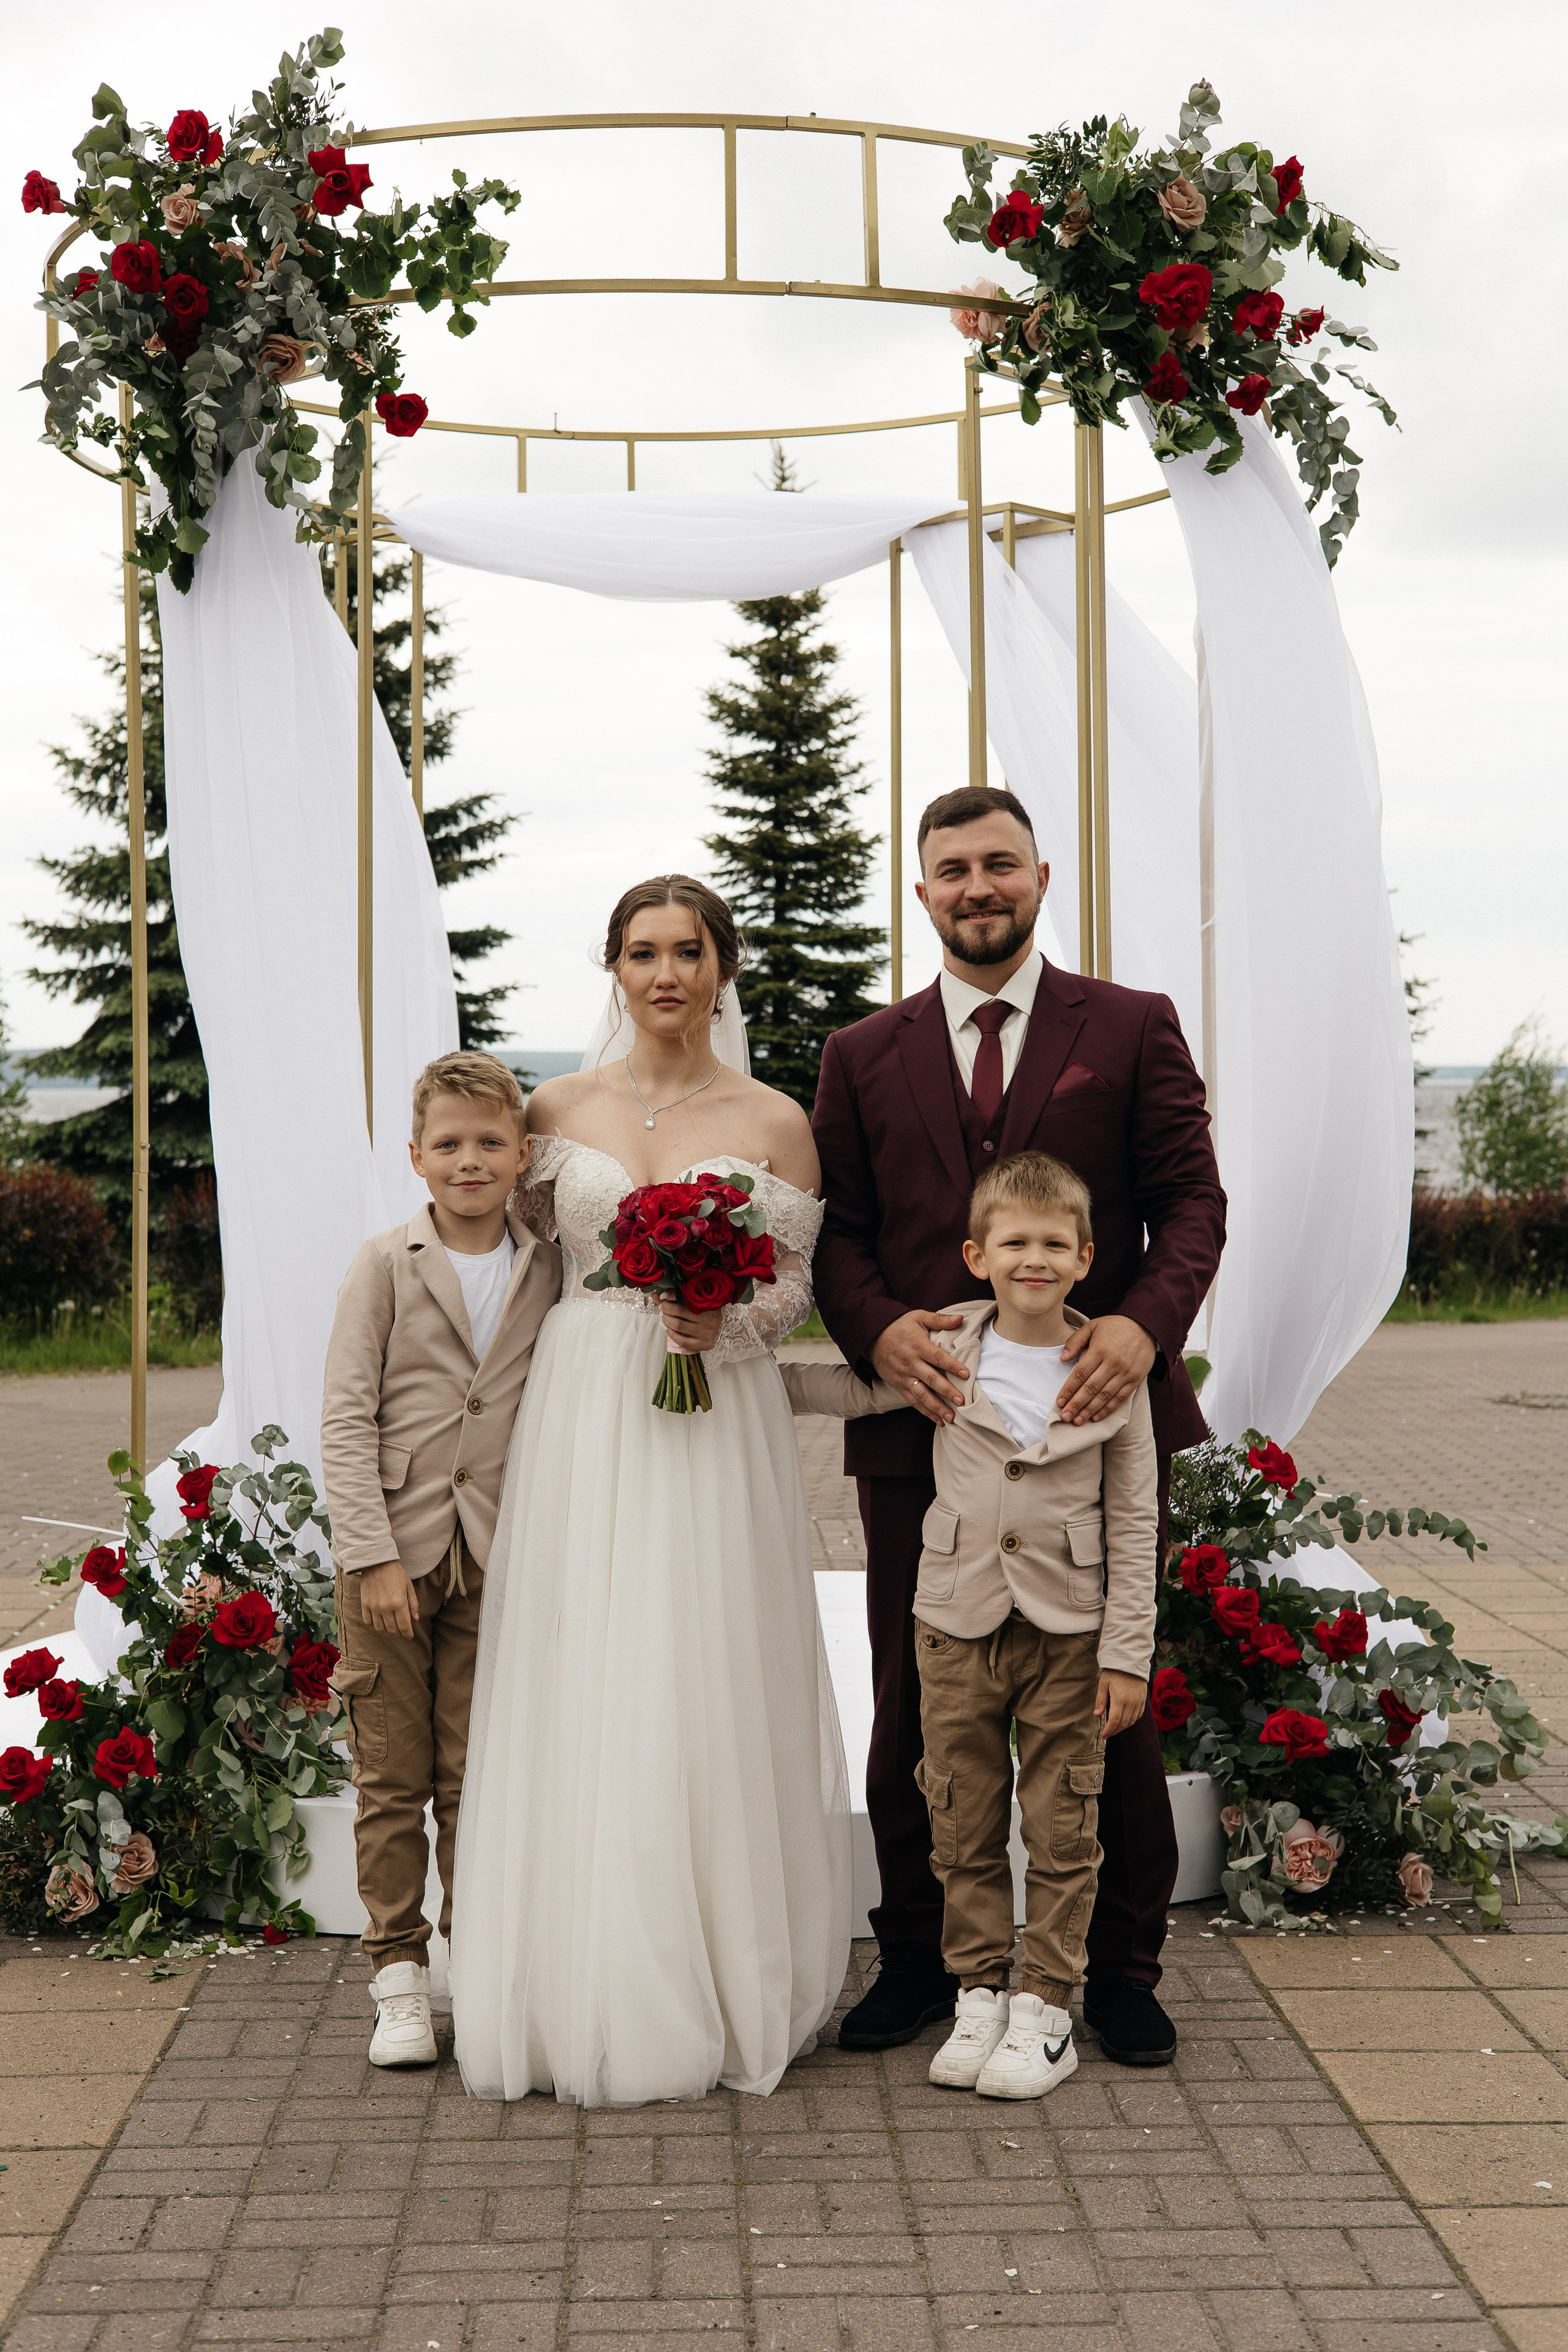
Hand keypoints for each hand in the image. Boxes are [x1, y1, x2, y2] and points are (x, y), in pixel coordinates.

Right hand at [359, 1560, 419, 1638]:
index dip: (408, 1634)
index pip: (404, 1626)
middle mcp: (386, 1607)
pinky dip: (375, 1624)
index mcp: (399, 1603)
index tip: (409, 1636)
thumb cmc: (396, 1573)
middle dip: (399, 1631)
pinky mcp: (364, 1605)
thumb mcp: (408, 1586)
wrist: (377, 1562)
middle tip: (402, 1628)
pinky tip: (380, 1619)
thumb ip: (413, 1603)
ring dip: (387, 1629)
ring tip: (391, 1624)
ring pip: (380, 1628)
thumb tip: (415, 1619)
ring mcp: (374, 1607)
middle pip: (392, 1629)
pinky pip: (369, 1622)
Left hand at [660, 1297, 725, 1355]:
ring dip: (667, 1320)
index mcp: (710, 1304)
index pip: (687, 1297)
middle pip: (679, 1311)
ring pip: (678, 1325)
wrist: (723, 1330)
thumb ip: (678, 1297)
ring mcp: (707, 1332)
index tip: (664, 1295)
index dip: (672, 1295)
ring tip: (665, 1317)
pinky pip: (682, 1340)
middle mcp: (710, 1318)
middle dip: (666, 1308)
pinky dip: (672, 1334)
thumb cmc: (706, 1313)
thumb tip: (656, 1295)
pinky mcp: (703, 1344)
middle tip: (663, 1306)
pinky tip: (670, 1329)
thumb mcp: (697, 1301)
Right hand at [869, 1310, 968, 1424]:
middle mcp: (911, 1363)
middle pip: (931, 1379)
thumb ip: (940, 1320)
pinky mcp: (898, 1385)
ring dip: (936, 1407)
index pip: (937, 1357)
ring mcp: (904, 1376)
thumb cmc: (899, 1325)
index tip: (966, 1374)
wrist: (872, 1335)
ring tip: (951, 1417)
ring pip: (921, 1394)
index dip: (952, 1366)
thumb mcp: (919, 1317)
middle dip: (947, 1391)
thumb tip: (960, 1319)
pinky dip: (925, 1411)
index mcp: (918, 1346)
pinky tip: (938, 1420)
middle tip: (961, 1401)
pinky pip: (913, 1400)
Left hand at [1056, 1314, 1155, 1424]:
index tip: (1060, 1401)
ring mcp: (1125, 1372)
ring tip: (1078, 1421)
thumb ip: (1075, 1341)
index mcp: (1100, 1350)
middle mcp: (1112, 1363)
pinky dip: (1108, 1409)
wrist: (1146, 1326)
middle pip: (1091, 1388)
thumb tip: (1063, 1359)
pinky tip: (1096, 1417)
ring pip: (1104, 1396)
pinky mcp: (1135, 1379)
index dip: (1069, 1389)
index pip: (1080, 1374)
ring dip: (1090, 1410)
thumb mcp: (1092, 1326)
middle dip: (1076, 1404)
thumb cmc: (1115, 1326)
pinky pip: (1120, 1397)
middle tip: (1065, 1416)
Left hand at [1095, 1669, 1146, 1738]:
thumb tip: (1096, 1715)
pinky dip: (1131, 1720)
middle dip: (1115, 1731)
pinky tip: (1125, 1720)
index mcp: (1120, 1699)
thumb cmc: (1114, 1672)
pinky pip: (1138, 1715)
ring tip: (1114, 1728)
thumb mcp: (1103, 1684)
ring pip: (1131, 1721)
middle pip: (1123, 1723)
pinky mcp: (1143, 1700)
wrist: (1130, 1662)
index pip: (1115, 1721)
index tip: (1103, 1735)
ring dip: (1123, 1727)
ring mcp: (1139, 1702)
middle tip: (1107, 1733)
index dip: (1109, 1730)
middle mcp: (1131, 1702)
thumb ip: (1101, 1700)